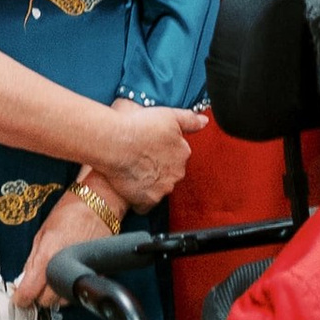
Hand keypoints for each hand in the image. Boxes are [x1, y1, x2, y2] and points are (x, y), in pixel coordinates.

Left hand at [11, 187, 117, 312]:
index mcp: (48, 256)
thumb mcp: (43, 232)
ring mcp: (81, 272)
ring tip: (53, 279)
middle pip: (46, 301)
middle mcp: (64, 267)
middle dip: (38, 296)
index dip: (22, 298)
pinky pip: (78, 291)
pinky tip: (67, 276)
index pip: (30, 292)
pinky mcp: (95, 273)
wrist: (99, 203)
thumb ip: (32, 259)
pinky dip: (70, 289)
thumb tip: (24, 279)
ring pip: (63, 300)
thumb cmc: (71, 210)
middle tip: (35, 287)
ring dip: (55, 295)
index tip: (19, 298)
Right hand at [94, 104, 209, 209]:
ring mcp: (162, 189)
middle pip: (170, 172)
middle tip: (141, 157)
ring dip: (150, 182)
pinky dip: (139, 198)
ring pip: (159, 187)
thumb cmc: (139, 126)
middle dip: (159, 167)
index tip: (150, 145)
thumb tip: (205, 122)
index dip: (163, 149)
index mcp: (183, 153)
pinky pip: (145, 204)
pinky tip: (130, 186)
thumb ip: (190, 120)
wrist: (115, 143)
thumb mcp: (169, 115)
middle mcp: (177, 173)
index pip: (178, 155)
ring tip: (133, 169)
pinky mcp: (147, 201)